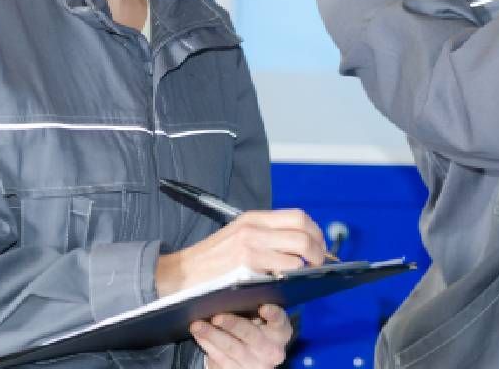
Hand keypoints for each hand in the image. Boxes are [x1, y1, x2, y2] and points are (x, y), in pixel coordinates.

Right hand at [155, 210, 325, 296]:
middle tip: (319, 263)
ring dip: (308, 266)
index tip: (319, 246)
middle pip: (304, 231)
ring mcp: (251, 247)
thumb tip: (298, 246)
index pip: (297, 216)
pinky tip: (289, 283)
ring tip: (306, 275)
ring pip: (298, 252)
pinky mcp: (247, 266)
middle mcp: (254, 228)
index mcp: (253, 218)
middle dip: (319, 249)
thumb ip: (264, 237)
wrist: (179, 275)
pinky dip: (292, 277)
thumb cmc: (210, 262)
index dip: (315, 232)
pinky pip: (283, 269)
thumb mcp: (237, 237)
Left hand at [192, 305, 290, 367]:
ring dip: (213, 336)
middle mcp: (272, 350)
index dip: (274, 314)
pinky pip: (220, 360)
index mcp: (281, 332)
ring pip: (233, 349)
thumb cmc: (253, 323)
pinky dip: (208, 345)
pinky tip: (199, 334)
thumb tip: (244, 272)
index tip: (263, 307)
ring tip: (197, 324)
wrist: (251, 354)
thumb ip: (255, 299)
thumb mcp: (259, 314)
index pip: (281, 322)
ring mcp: (255, 364)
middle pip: (253, 337)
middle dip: (234, 325)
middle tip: (216, 316)